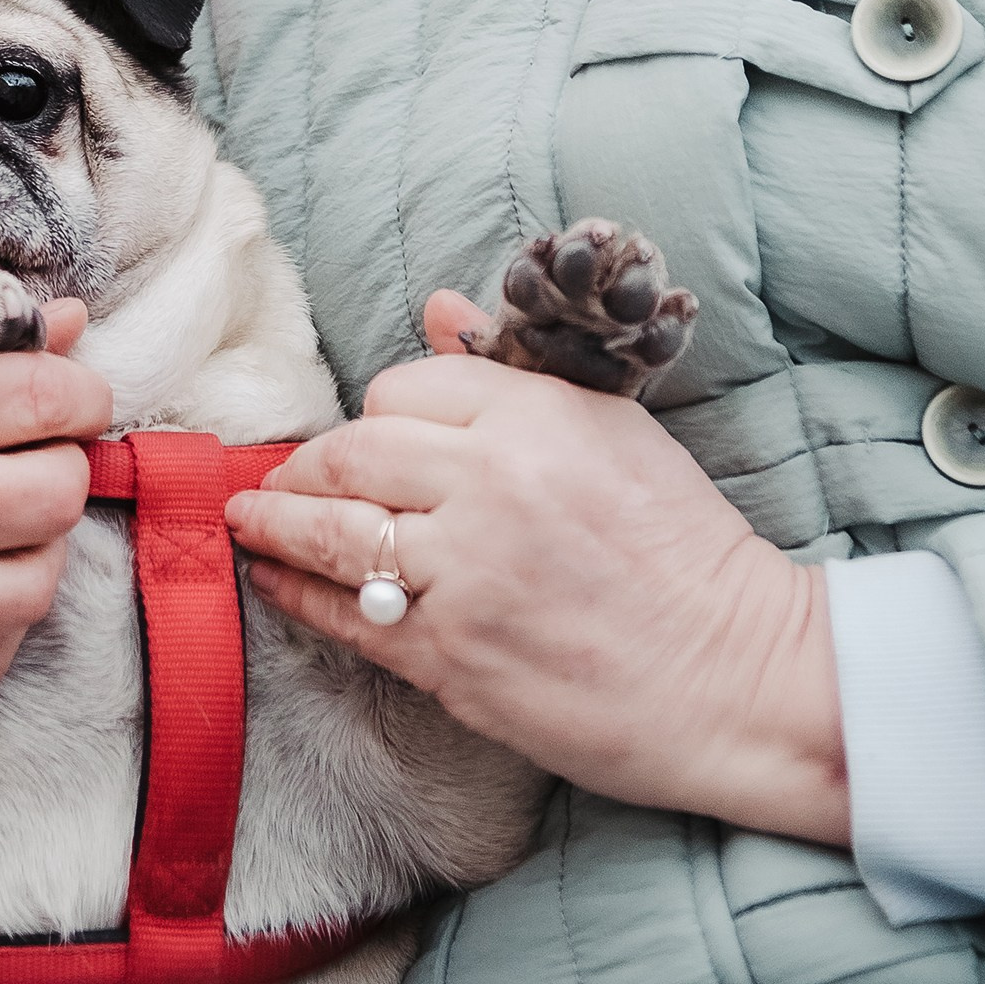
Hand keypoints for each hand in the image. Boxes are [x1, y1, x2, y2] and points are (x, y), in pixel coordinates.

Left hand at [223, 289, 847, 845]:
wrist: (735, 675)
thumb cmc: (684, 549)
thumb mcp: (614, 430)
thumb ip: (513, 372)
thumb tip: (433, 307)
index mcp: (534, 418)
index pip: (403, 389)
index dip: (375, 414)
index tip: (363, 439)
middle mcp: (490, 486)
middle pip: (350, 455)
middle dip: (301, 466)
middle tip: (276, 477)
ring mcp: (464, 576)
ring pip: (332, 534)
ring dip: (274, 524)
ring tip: (248, 521)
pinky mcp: (450, 658)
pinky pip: (346, 617)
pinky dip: (297, 596)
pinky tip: (275, 583)